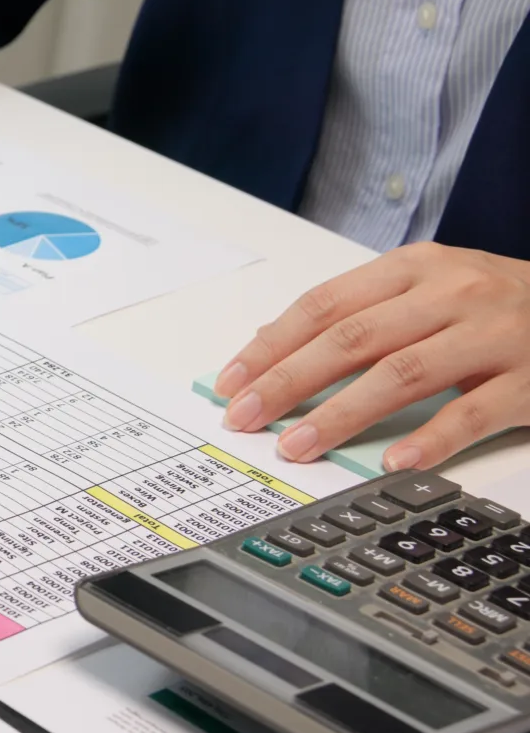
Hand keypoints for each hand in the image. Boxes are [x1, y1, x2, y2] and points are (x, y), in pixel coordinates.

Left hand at [213, 242, 529, 469]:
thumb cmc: (504, 304)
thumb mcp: (433, 290)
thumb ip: (363, 313)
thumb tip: (273, 342)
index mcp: (417, 268)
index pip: (324, 305)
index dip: (271, 345)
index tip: (231, 383)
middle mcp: (452, 293)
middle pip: (352, 338)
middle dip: (288, 380)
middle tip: (244, 417)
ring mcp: (494, 334)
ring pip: (403, 373)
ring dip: (341, 414)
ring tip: (297, 446)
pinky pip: (474, 412)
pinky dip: (431, 438)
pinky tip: (394, 463)